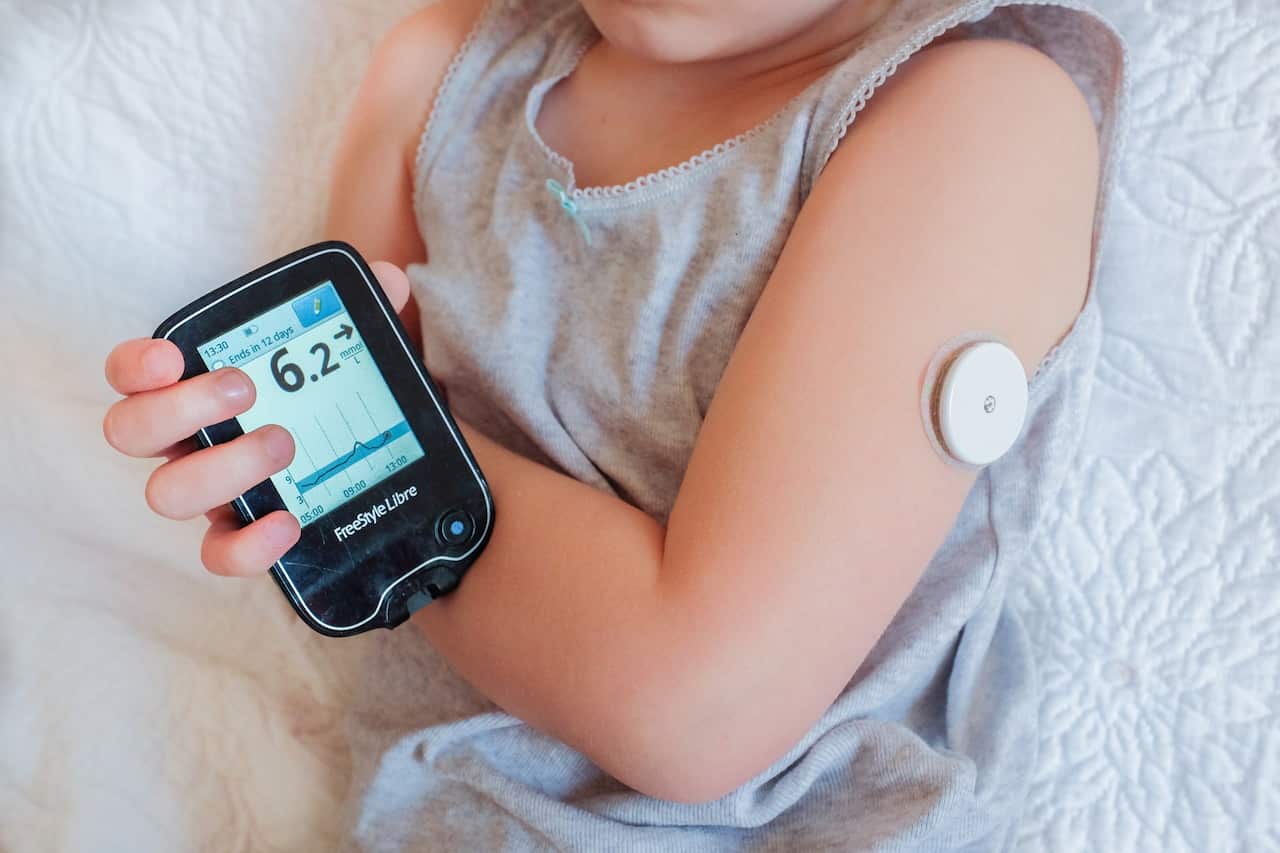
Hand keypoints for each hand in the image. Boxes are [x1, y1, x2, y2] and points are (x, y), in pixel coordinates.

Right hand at [103, 261, 413, 576]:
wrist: (378, 465)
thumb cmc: (339, 402)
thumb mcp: (354, 354)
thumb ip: (365, 312)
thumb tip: (389, 279)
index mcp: (199, 389)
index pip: (134, 375)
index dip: (135, 366)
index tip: (170, 357)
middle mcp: (189, 441)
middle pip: (132, 431)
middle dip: (182, 407)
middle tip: (245, 391)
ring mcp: (211, 493)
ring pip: (169, 492)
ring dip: (223, 466)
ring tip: (284, 443)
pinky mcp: (241, 538)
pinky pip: (221, 553)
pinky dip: (247, 545)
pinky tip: (288, 522)